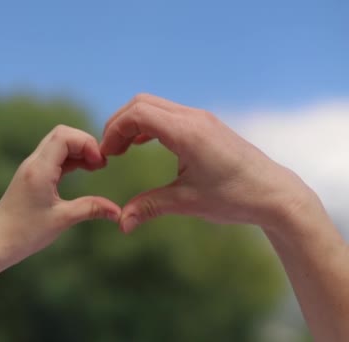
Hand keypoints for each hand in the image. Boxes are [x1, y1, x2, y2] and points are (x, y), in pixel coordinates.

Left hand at [0, 125, 120, 259]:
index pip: (64, 135)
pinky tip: (83, 171)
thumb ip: (91, 209)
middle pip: (62, 134)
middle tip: (101, 165)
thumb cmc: (24, 233)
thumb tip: (118, 212)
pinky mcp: (32, 176)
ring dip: (79, 151)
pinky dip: (70, 160)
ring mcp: (31, 168)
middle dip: (85, 144)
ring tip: (96, 168)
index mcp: (40, 170)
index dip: (87, 143)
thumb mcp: (62, 220)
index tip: (100, 164)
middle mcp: (33, 163)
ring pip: (58, 145)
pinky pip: (54, 157)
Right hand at [100, 94, 313, 232]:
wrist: (275, 194)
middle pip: (141, 103)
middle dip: (118, 124)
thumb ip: (149, 207)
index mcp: (187, 132)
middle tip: (108, 152)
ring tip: (121, 149)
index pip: (137, 113)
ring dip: (133, 123)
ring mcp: (200, 118)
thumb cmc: (235, 197)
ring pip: (154, 105)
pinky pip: (168, 114)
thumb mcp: (187, 203)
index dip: (114, 130)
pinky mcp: (205, 125)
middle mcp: (193, 118)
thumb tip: (121, 224)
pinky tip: (142, 144)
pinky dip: (148, 124)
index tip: (106, 155)